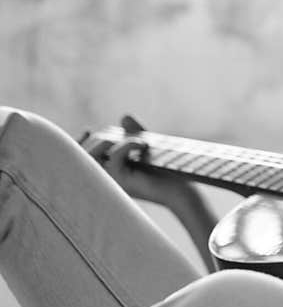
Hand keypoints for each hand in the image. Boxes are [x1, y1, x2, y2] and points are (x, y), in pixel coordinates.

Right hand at [81, 115, 195, 208]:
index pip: (81, 159)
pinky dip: (128, 144)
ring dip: (111, 140)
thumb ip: (133, 132)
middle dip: (102, 138)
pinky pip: (115, 156)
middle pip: (84, 154)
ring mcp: (111, 181)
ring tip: (136, 141)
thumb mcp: (145, 148)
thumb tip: (124, 116)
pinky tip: (142, 144)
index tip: (87, 131)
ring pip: (92, 156)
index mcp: (107, 174)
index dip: (77, 144)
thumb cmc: (166, 172)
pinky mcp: (121, 180)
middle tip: (125, 137)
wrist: (182, 190)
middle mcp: (105, 180)